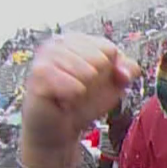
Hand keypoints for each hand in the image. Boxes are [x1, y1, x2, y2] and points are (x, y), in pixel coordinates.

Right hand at [20, 34, 138, 153]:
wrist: (60, 127)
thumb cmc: (83, 102)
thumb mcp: (113, 85)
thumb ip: (127, 71)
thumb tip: (126, 71)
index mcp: (77, 40)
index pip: (109, 49)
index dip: (111, 71)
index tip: (97, 81)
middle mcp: (60, 43)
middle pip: (100, 60)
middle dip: (96, 83)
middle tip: (80, 90)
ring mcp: (47, 56)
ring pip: (88, 72)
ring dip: (85, 91)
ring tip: (72, 95)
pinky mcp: (39, 73)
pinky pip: (74, 86)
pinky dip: (74, 97)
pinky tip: (64, 100)